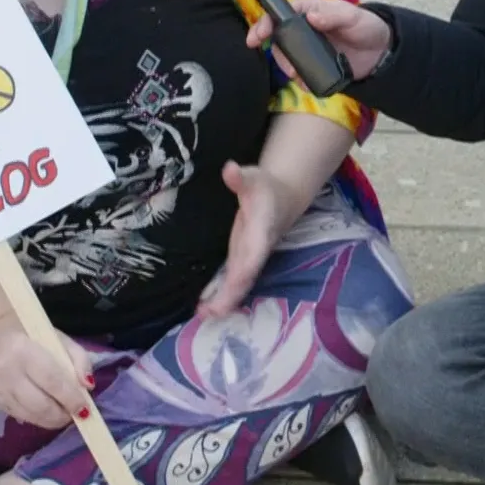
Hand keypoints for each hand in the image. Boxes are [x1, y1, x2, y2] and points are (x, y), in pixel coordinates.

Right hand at [0, 319, 95, 429]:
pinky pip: (22, 417)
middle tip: (77, 414)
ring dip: (52, 420)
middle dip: (62, 414)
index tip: (85, 408)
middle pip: (40, 404)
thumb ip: (79, 359)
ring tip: (65, 414)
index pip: (51, 379)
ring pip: (31, 415)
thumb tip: (88, 386)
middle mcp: (6, 372)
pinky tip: (48, 412)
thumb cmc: (33, 338)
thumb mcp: (60, 339)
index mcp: (23, 349)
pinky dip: (40, 419)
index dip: (70, 397)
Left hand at [198, 161, 294, 317]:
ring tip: (203, 315)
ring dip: (223, 301)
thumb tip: (229, 169)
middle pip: (245, 277)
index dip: (244, 269)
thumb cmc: (265, 187)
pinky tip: (203, 309)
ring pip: (239, 285)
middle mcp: (256, 252)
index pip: (254, 254)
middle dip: (230, 296)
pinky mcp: (240, 261)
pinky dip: (220, 296)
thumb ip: (241, 178)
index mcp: (261, 233)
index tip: (234, 282)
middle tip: (211, 313)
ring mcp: (248, 259)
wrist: (281, 198)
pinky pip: (231, 283)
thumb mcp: (254, 178)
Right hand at [244, 0, 392, 81]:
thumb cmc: (366, 26)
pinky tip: (308, 83)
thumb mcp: (353, 16)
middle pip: (278, 40)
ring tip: (298, 76)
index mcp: (309, 11)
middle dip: (278, 55)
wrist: (380, 53)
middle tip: (288, 68)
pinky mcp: (313, 67)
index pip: (280, 13)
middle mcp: (303, 29)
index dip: (265, 23)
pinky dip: (300, 81)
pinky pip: (300, 75)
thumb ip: (333, 15)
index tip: (256, 37)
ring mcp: (307, 49)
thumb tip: (311, 17)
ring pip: (286, 59)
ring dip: (288, 68)